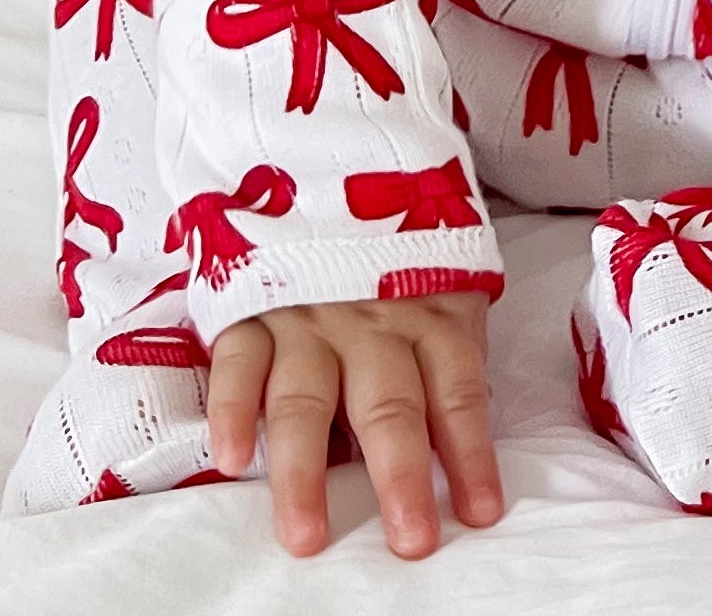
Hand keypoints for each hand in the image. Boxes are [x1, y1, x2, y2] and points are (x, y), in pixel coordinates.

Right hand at [207, 289, 501, 557]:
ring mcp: (307, 317)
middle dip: (399, 475)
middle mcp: (371, 322)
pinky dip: (232, 408)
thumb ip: (446, 361)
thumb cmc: (395, 260)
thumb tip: (457, 450)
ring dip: (305, 470)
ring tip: (307, 533)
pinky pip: (238, 362)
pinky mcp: (250, 310)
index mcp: (429, 314)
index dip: (470, 452)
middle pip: (388, 405)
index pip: (457, 390)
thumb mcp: (441, 290)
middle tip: (409, 540)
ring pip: (306, 399)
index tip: (479, 512)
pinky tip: (232, 457)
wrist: (330, 171)